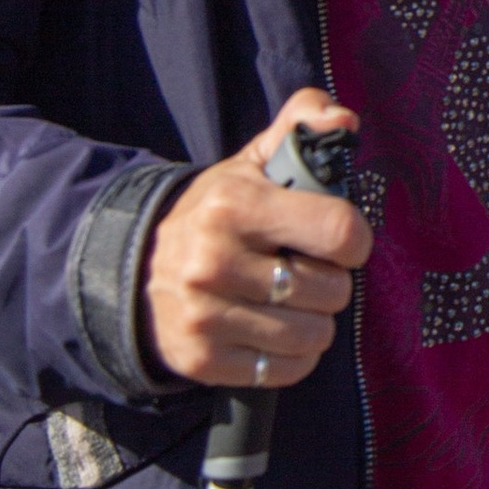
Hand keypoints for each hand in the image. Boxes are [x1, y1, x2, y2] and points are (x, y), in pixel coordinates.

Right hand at [140, 90, 369, 389]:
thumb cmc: (215, 214)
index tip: (341, 241)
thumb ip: (300, 127)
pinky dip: (293, 357)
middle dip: (332, 283)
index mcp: (234, 206)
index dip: (355, 240)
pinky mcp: (201, 360)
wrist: (133, 270)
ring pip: (313, 336)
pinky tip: (274, 332)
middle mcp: (214, 262)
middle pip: (331, 291)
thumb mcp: (251, 163)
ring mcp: (204, 316)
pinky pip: (286, 370)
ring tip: (291, 302)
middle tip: (306, 271)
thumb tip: (343, 118)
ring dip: (315, 323)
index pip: (338, 232)